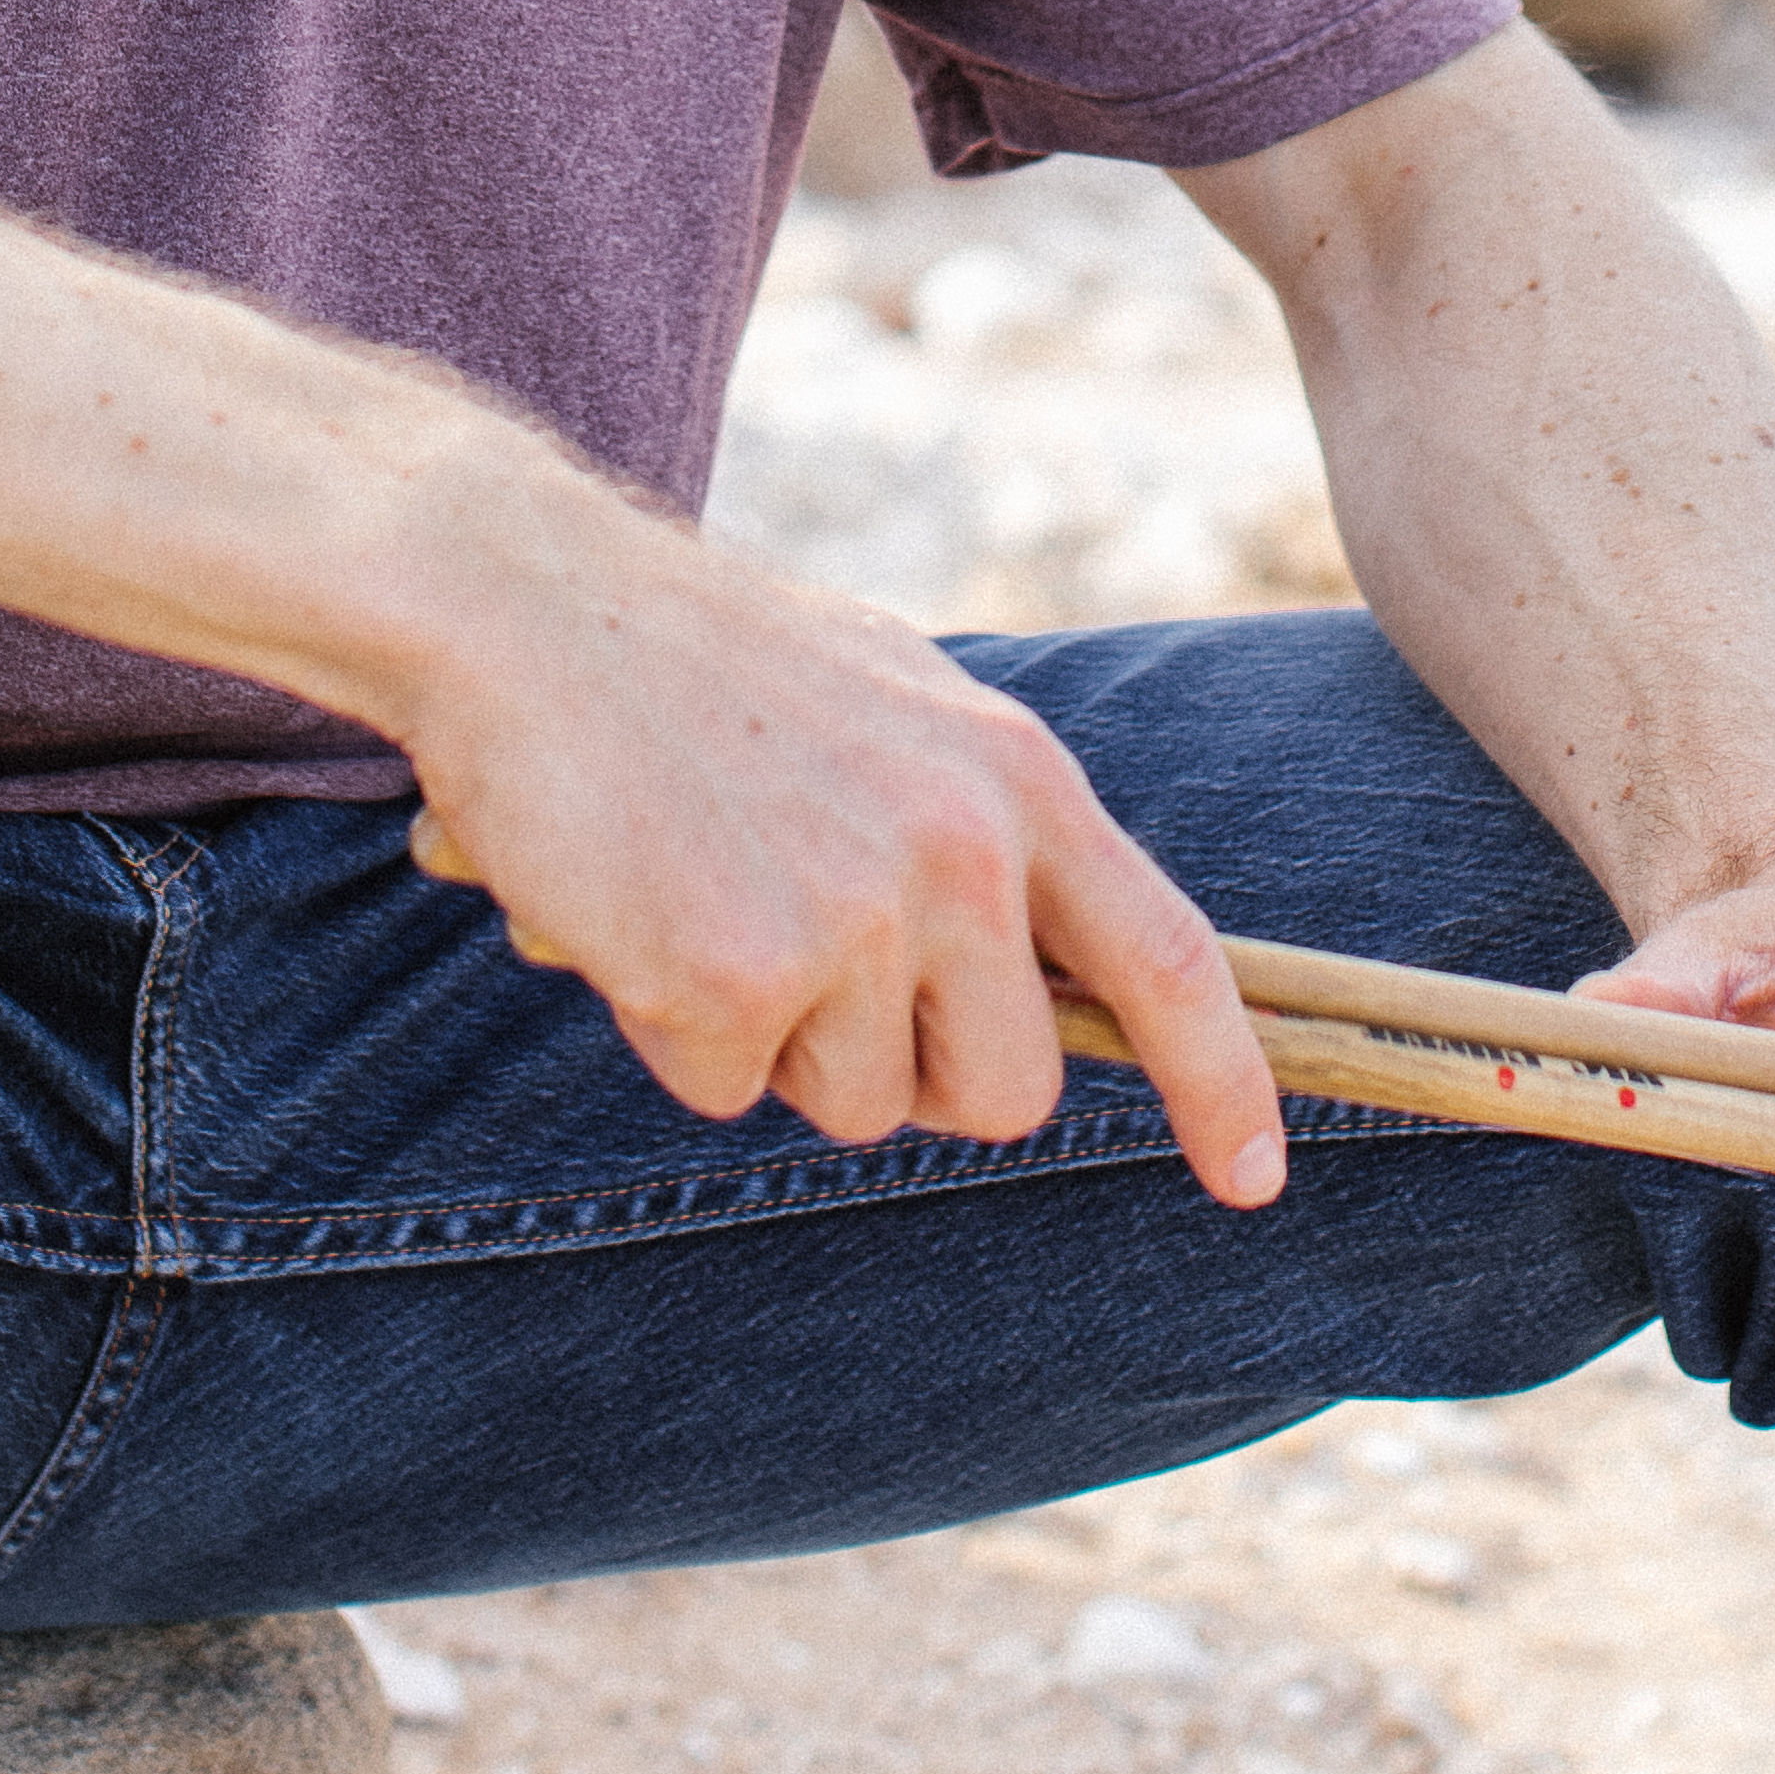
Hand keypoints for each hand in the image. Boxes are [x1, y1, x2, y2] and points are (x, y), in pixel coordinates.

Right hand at [393, 488, 1285, 1211]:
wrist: (519, 595)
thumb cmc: (694, 653)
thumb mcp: (892, 702)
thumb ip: (978, 823)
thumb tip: (1043, 958)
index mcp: (1015, 776)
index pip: (1172, 961)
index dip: (1224, 1085)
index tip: (1255, 1178)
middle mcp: (961, 848)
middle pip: (1008, 1091)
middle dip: (919, 1073)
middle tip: (812, 965)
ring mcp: (854, 914)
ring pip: (855, 1104)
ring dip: (776, 1041)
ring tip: (704, 892)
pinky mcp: (736, 975)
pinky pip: (723, 1087)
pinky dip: (668, 1027)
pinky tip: (633, 907)